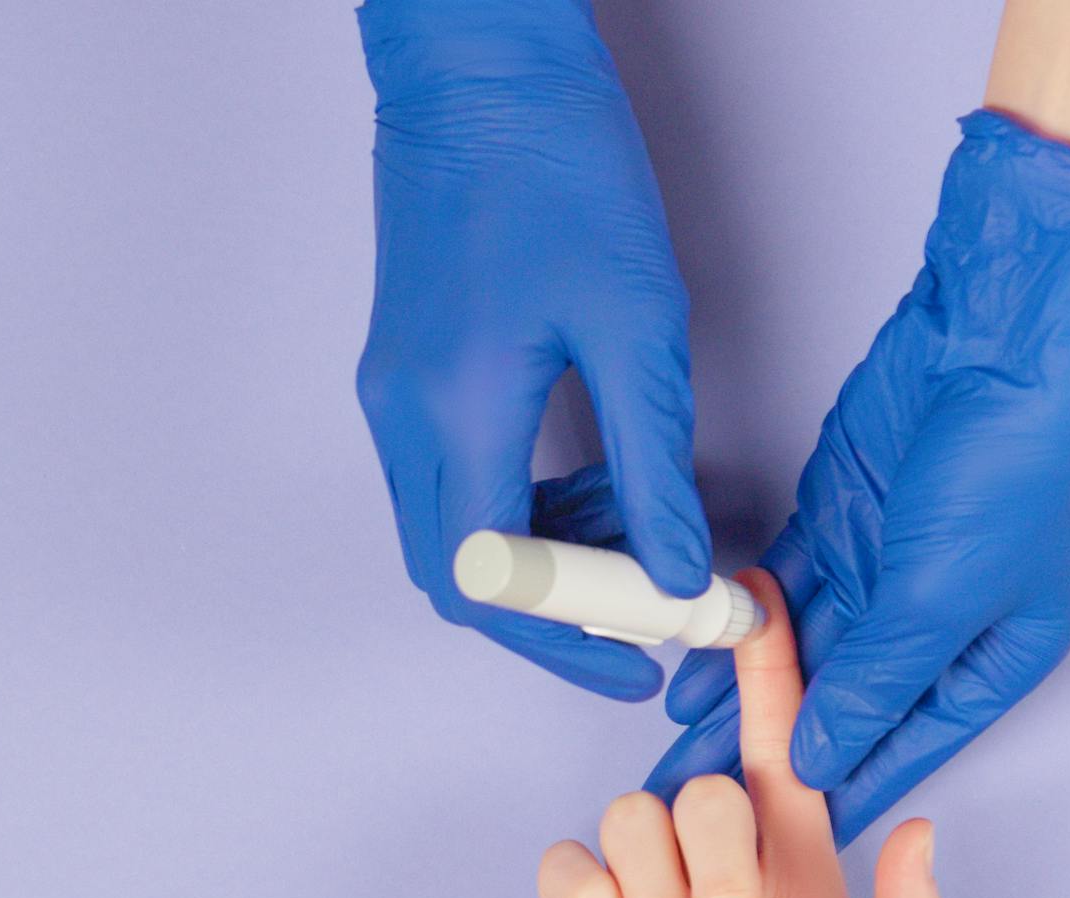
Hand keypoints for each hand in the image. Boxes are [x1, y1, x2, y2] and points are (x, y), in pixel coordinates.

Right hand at [355, 0, 708, 700]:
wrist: (476, 67)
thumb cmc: (553, 162)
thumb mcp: (636, 320)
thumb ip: (652, 460)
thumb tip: (677, 565)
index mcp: (455, 411)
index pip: (495, 588)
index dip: (570, 643)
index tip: (644, 657)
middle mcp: (404, 417)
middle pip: (460, 580)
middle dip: (555, 616)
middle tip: (645, 617)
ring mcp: (393, 396)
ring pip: (451, 537)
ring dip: (541, 560)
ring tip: (635, 536)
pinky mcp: (403, 373)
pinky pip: (449, 482)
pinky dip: (517, 509)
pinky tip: (590, 482)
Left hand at [649, 111, 1069, 842]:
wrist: (1007, 338)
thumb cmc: (1015, 468)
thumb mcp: (940, 601)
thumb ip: (873, 685)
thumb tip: (817, 764)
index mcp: (993, 661)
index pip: (900, 750)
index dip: (835, 799)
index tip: (769, 857)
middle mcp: (938, 625)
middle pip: (840, 710)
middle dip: (767, 763)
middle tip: (692, 816)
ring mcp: (884, 571)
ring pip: (799, 658)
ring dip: (737, 705)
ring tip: (671, 761)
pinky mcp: (838, 519)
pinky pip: (778, 597)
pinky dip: (734, 633)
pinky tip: (688, 676)